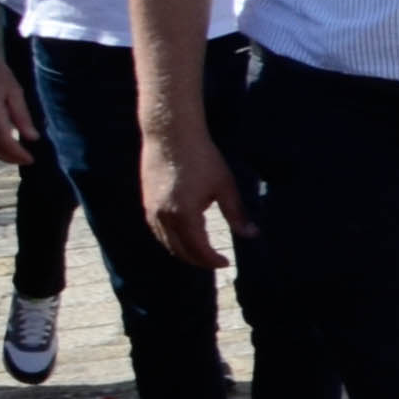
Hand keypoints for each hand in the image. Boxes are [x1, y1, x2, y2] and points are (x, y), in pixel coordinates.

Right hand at [141, 122, 244, 270]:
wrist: (171, 135)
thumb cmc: (202, 158)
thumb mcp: (225, 186)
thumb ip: (236, 213)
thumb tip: (251, 234)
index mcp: (184, 215)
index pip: (198, 249)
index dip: (212, 260)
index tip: (226, 262)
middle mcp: (163, 217)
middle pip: (179, 250)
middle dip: (198, 260)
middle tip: (215, 261)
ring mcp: (151, 210)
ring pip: (166, 242)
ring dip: (183, 251)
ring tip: (201, 252)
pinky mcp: (146, 202)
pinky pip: (157, 230)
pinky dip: (170, 239)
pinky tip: (183, 236)